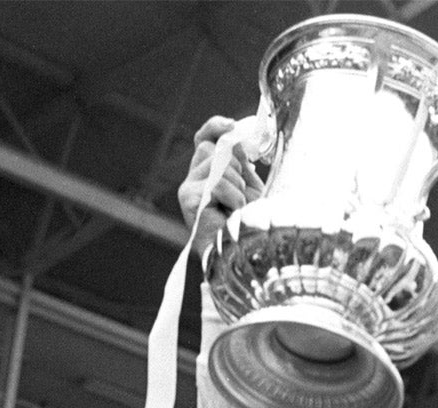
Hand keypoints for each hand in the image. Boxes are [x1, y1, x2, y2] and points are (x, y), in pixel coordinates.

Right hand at [178, 118, 265, 259]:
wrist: (243, 252)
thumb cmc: (247, 222)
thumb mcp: (249, 185)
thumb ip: (240, 161)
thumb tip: (235, 139)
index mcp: (207, 173)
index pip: (204, 138)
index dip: (214, 127)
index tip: (231, 125)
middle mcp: (193, 179)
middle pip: (213, 149)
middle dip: (236, 168)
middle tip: (241, 194)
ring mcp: (188, 189)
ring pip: (218, 166)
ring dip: (238, 187)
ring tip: (238, 209)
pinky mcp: (188, 199)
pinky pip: (217, 183)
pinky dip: (233, 197)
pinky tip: (232, 213)